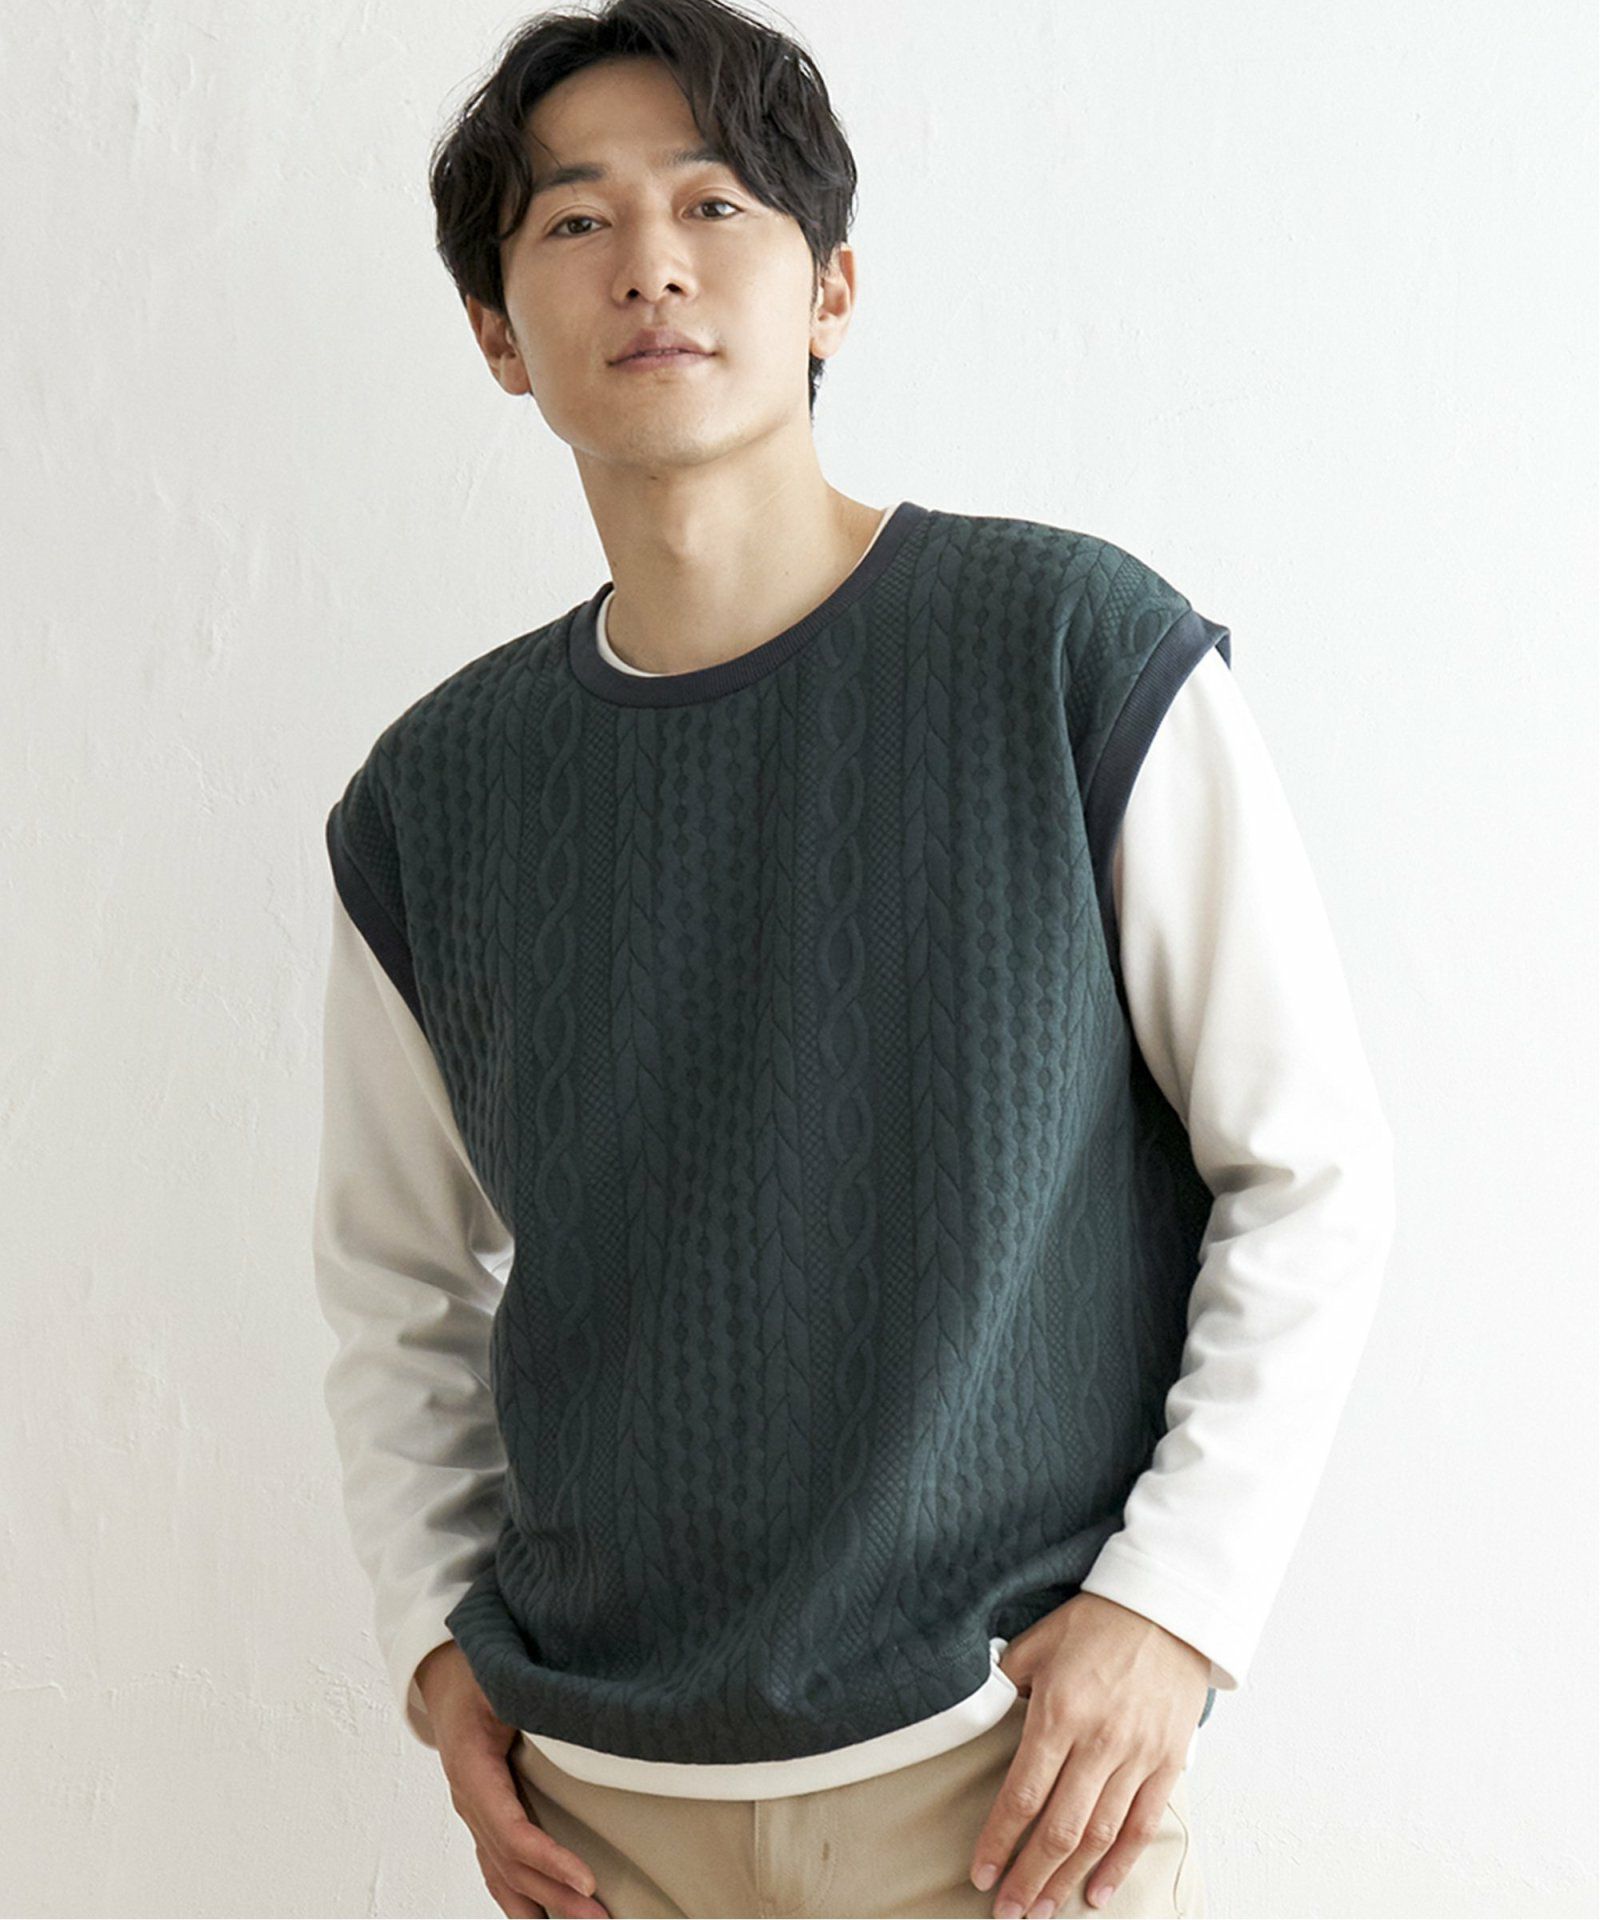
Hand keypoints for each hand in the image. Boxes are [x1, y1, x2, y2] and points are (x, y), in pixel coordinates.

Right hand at [417, 1641, 610, 1918]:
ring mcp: (473, 1811)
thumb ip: (530, 1696)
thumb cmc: (477, 1669)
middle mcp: (469, 1799)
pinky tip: (540, 1916)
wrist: (446, 1671)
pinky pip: (496, 1865)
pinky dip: (518, 1896)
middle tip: (601, 1917)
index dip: (548, 1859)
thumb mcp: (500, 1675)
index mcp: (472, 1769)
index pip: (511, 1831)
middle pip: (512, 1863)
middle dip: (556, 1894)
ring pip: (504, 1872)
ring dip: (543, 1903)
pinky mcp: (483, 1813)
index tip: (587, 1879)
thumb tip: (573, 1712)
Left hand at [968, 1594, 1208, 1917]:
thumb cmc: (1097, 1621)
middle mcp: (1098, 1742)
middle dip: (1029, 1877)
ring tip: (1043, 1910)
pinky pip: (1141, 1826)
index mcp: (1059, 1712)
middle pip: (1058, 1829)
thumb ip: (1008, 1680)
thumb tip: (981, 1709)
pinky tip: (1098, 1893)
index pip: (1022, 1794)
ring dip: (1068, 1880)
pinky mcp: (1167, 1763)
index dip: (999, 1840)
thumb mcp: (1040, 1640)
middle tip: (1008, 1913)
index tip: (980, 1873)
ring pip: (1098, 1836)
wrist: (1170, 1608)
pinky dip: (1119, 1865)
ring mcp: (1137, 1756)